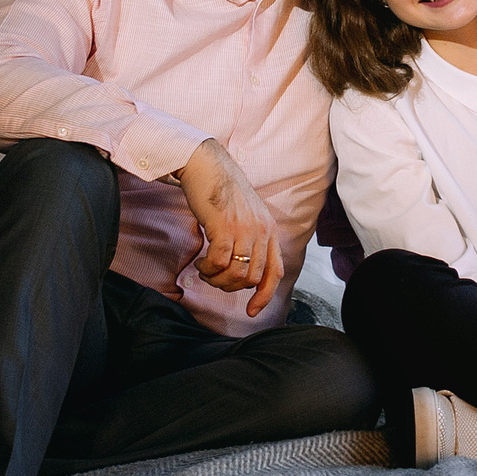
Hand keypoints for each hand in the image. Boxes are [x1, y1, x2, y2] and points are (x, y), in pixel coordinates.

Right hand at [179, 138, 282, 317]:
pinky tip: (201, 262)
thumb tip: (242, 269)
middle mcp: (261, 232)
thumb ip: (250, 238)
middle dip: (230, 287)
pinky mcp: (225, 227)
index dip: (264, 295)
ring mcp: (245, 229)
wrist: (207, 164)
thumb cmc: (222, 190)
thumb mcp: (246, 215)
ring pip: (235, 274)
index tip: (251, 311)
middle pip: (252, 278)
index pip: (275, 272)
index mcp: (269, 230)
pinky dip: (208, 269)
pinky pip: (219, 263)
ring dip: (216, 279)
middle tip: (214, 279)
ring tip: (205, 270)